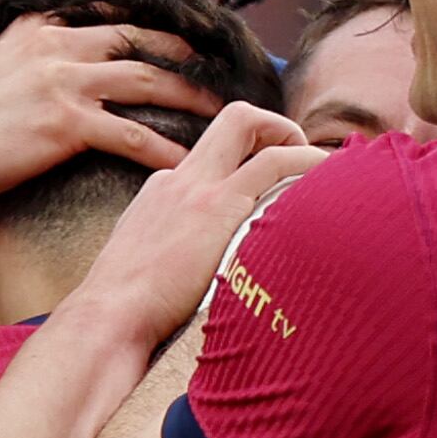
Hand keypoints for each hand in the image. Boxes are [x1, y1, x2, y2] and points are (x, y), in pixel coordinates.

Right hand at [0, 15, 292, 270]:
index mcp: (35, 28)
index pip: (106, 15)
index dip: (148, 26)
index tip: (179, 38)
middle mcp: (54, 44)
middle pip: (140, 40)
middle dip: (185, 52)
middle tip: (219, 65)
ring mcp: (63, 81)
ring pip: (147, 79)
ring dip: (191, 94)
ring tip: (223, 111)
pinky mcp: (66, 123)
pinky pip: (133, 134)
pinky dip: (166, 148)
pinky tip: (189, 163)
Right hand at [62, 104, 325, 343]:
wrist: (109, 316)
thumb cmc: (124, 311)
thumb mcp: (140, 270)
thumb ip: (167, 259)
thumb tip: (191, 282)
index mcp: (161, 193)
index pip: (211, 159)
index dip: (247, 163)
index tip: (270, 188)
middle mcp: (179, 179)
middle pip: (230, 121)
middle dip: (272, 125)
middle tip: (300, 157)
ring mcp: (197, 187)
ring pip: (248, 123)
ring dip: (294, 138)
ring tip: (325, 167)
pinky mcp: (218, 205)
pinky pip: (274, 163)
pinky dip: (305, 162)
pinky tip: (327, 180)